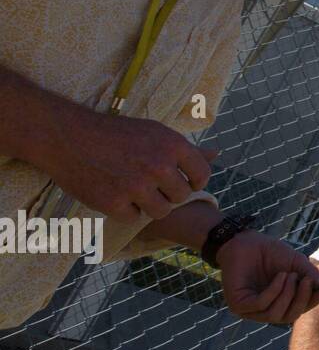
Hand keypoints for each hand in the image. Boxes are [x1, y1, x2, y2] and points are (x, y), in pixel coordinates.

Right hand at [46, 109, 217, 221]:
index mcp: (173, 144)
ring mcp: (136, 186)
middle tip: (151, 184)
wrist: (70, 137)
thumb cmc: (116, 133)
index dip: (194, 181)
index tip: (183, 181)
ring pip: (162, 211)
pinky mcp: (114, 203)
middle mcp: (158, 165)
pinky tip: (116, 193)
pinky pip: (134, 218)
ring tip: (136, 191)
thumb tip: (217, 155)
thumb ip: (186, 149)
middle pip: (181, 196)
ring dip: (150, 205)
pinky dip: (126, 210)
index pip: (203, 175)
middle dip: (169, 193)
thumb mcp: (155, 132)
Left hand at [217, 230, 318, 323]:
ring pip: (275, 314)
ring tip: (289, 274)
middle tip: (307, 281)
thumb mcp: (295, 263)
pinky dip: (274, 291)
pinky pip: (261, 305)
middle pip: (288, 318)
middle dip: (301, 300)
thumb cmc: (270, 252)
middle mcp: (264, 310)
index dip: (310, 303)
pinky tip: (280, 276)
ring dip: (287, 294)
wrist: (246, 241)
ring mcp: (250, 310)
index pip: (296, 311)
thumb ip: (308, 275)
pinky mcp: (238, 305)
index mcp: (278, 302)